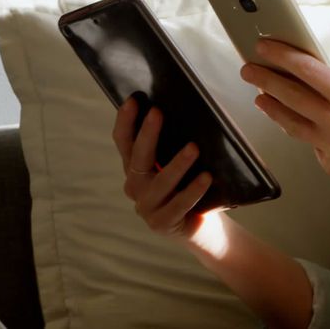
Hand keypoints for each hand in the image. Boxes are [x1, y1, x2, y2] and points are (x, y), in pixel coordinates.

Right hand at [111, 96, 212, 241]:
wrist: (203, 228)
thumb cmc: (190, 187)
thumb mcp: (178, 164)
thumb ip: (173, 145)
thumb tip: (186, 109)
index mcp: (136, 169)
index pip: (124, 142)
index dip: (125, 122)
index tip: (133, 100)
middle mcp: (136, 186)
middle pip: (138, 158)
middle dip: (147, 134)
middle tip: (158, 113)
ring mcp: (147, 207)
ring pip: (160, 183)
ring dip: (177, 164)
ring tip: (193, 148)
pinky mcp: (163, 223)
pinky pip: (178, 205)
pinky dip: (192, 191)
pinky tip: (206, 177)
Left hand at [240, 39, 329, 206]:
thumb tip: (317, 83)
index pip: (307, 71)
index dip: (282, 56)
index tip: (266, 47)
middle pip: (289, 95)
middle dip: (265, 78)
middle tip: (248, 68)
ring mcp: (329, 147)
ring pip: (290, 123)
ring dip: (272, 107)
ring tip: (260, 96)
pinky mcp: (328, 165)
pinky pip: (311, 144)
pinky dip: (307, 133)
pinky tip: (305, 126)